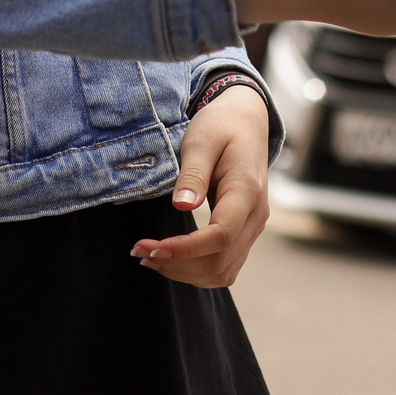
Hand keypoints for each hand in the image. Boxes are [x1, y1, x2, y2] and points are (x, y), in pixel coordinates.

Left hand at [131, 84, 269, 288]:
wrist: (246, 121)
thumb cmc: (222, 126)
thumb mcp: (201, 141)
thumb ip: (193, 175)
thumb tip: (181, 206)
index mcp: (246, 191)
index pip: (221, 235)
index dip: (186, 249)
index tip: (153, 248)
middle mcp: (256, 216)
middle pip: (220, 262)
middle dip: (178, 264)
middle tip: (139, 252)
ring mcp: (252, 227)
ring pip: (223, 271)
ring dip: (185, 272)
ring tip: (149, 258)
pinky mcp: (244, 233)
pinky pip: (224, 266)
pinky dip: (196, 270)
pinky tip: (171, 259)